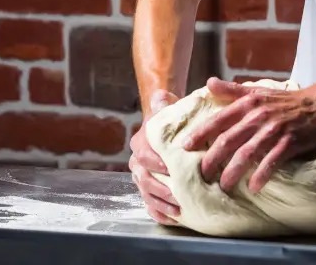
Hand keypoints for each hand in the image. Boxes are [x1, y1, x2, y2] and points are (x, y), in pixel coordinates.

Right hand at [129, 89, 179, 225]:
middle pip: (143, 177)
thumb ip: (164, 102)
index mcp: (141, 141)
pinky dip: (158, 212)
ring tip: (177, 210)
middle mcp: (137, 160)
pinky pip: (148, 204)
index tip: (169, 168)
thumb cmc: (171, 117)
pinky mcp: (148, 188)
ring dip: (160, 203)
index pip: (143, 153)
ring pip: (145, 193)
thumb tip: (161, 97)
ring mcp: (141, 176)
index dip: (154, 161)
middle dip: (159, 188)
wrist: (166, 127)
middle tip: (177, 195)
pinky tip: (171, 219)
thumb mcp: (169, 106)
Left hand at [182, 77, 315, 193]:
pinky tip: (254, 187)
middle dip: (212, 159)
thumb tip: (208, 83)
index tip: (185, 147)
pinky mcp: (290, 142)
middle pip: (229, 139)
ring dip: (234, 171)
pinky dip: (262, 174)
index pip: (219, 119)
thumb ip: (232, 90)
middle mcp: (258, 116)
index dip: (200, 133)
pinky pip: (272, 161)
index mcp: (248, 103)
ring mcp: (274, 130)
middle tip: (202, 174)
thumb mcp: (258, 91)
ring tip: (224, 185)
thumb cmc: (286, 100)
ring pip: (247, 153)